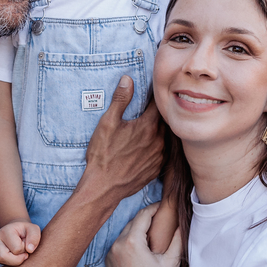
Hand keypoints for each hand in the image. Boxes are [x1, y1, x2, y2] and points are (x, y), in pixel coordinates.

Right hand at [0, 220, 41, 265]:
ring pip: (2, 261)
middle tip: (24, 253)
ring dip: (14, 261)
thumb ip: (34, 237)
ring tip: (20, 253)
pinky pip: (2, 264)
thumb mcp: (34, 229)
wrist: (17, 231)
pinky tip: (15, 255)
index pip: (16, 249)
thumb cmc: (26, 231)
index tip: (27, 243)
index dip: (25, 249)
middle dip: (17, 259)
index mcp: (5, 231)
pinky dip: (11, 262)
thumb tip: (29, 250)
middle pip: (3, 257)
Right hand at [82, 75, 163, 202]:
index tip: (149, 93)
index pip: (157, 104)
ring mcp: (160, 156)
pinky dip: (155, 147)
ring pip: (163, 137)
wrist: (103, 187)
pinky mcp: (156, 169)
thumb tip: (127, 80)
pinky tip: (144, 148)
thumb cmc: (103, 155)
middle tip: (145, 111)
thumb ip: (120, 100)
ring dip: (156, 132)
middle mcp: (159, 141)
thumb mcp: (107, 123)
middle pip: (163, 121)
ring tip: (144, 130)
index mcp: (148, 126)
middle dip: (156, 114)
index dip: (153, 97)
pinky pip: (161, 153)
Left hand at [108, 202, 182, 266]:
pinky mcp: (108, 260)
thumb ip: (177, 240)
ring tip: (149, 232)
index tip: (161, 206)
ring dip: (136, 230)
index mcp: (133, 242)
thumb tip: (180, 225)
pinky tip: (138, 246)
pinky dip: (127, 241)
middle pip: (133, 222)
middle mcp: (118, 244)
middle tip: (158, 218)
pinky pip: (118, 244)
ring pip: (124, 232)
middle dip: (145, 219)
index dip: (153, 208)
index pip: (143, 215)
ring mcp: (111, 252)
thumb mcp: (171, 262)